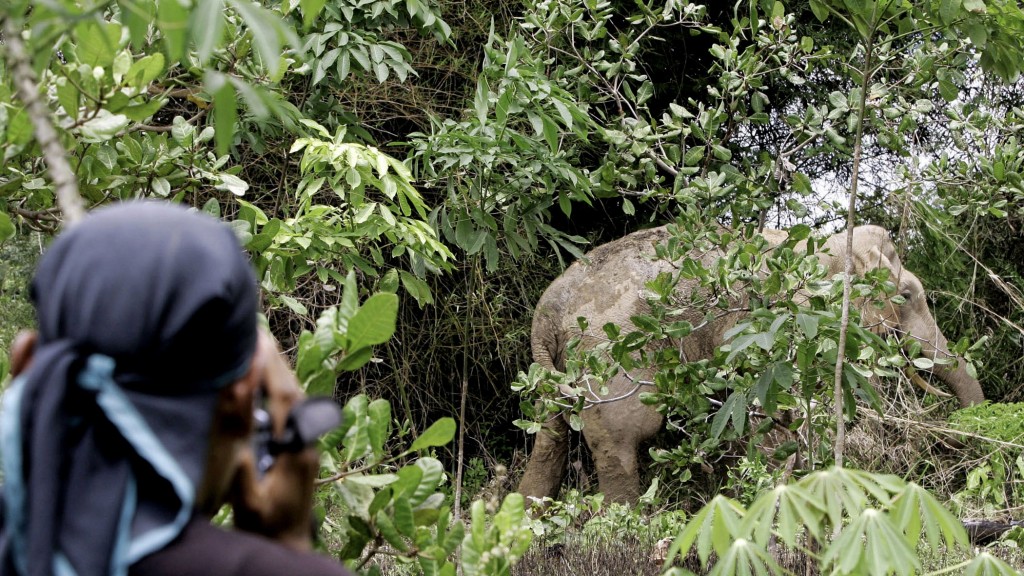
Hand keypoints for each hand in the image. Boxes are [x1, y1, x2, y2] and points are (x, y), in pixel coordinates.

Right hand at [230, 331, 319, 550]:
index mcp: (296, 453)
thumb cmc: (265, 527)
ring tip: (263, 346)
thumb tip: (237, 445)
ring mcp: (307, 445)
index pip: (286, 402)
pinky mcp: (302, 448)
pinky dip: (280, 390)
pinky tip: (268, 381)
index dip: (273, 370)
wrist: (288, 544)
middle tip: (260, 332)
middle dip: (278, 362)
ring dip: (280, 373)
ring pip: (297, 400)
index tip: (260, 343)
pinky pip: (293, 411)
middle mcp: (307, 444)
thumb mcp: (249, 504)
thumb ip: (244, 475)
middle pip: (294, 393)